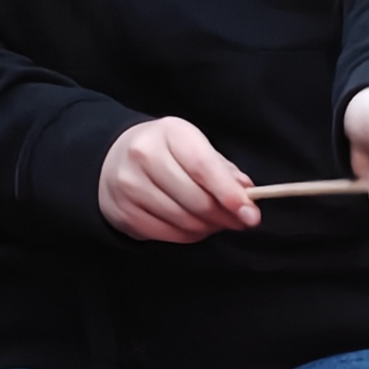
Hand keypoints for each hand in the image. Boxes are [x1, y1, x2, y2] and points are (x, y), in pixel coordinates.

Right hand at [98, 116, 259, 242]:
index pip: (204, 167)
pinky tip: (190, 225)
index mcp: (171, 132)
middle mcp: (144, 154)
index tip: (249, 213)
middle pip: (197, 200)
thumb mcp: (198, 150)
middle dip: (223, 217)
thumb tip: (247, 197)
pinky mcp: (123, 210)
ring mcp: (129, 183)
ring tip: (211, 220)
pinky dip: (187, 235)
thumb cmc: (169, 155)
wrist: (118, 159)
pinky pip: (168, 234)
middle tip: (236, 220)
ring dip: (207, 227)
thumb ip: (226, 173)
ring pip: (184, 221)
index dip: (229, 194)